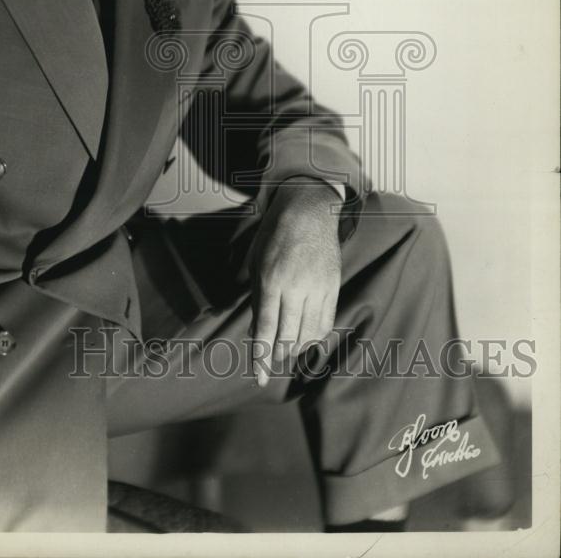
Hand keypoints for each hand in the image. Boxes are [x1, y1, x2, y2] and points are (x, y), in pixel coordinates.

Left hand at [248, 180, 341, 386]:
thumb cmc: (275, 235)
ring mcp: (318, 288)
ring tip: (286, 349)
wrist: (309, 211)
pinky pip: (326, 323)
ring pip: (309, 335)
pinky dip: (314, 337)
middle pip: (289, 337)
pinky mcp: (333, 287)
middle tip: (271, 358)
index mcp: (272, 279)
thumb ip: (257, 299)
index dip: (262, 357)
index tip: (260, 378)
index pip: (267, 329)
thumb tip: (257, 333)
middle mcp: (296, 287)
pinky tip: (305, 338)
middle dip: (278, 355)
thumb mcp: (256, 263)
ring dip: (296, 349)